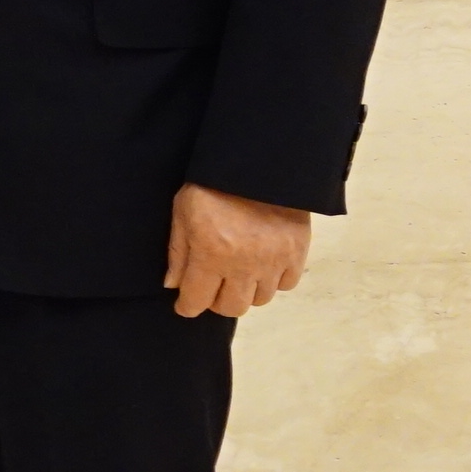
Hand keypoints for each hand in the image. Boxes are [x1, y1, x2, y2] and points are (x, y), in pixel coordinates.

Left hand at [167, 183, 307, 317]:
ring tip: (239, 273)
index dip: (187, 306)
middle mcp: (243, 265)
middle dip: (217, 301)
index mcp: (211, 254)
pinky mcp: (297, 252)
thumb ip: (178, 252)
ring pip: (259, 300)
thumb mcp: (183, 211)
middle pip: (231, 308)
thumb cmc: (213, 184)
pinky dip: (274, 281)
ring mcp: (273, 261)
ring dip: (246, 292)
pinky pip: (286, 284)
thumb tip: (173, 286)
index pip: (196, 301)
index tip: (186, 304)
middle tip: (213, 286)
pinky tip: (264, 266)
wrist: (260, 163)